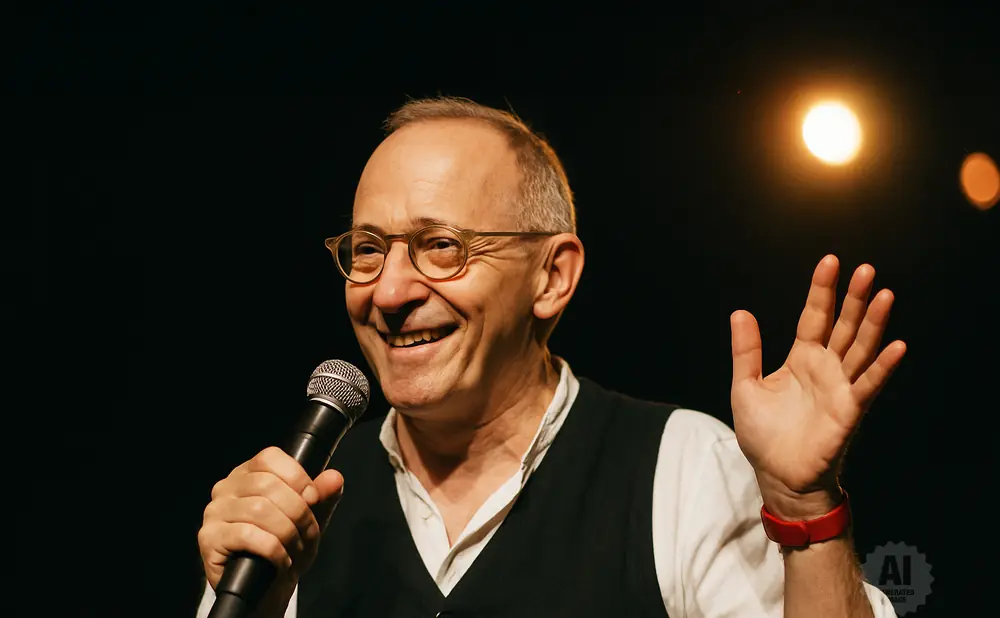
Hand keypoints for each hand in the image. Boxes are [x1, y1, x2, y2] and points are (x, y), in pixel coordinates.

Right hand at [197, 447, 343, 615]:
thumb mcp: (309, 519)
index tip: (313, 498)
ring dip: (287, 533)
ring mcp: (214, 513)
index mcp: (248, 474)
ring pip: (259, 509)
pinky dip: (274, 550)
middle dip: (298, 511)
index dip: (297, 477)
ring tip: (295, 549)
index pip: (270, 457)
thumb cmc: (284, 549)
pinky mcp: (209, 539)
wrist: (265, 591)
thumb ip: (322, 497)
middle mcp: (226, 488)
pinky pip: (248, 535)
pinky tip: (281, 561)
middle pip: (268, 485)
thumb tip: (334, 478)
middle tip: (307, 533)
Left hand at [729, 255, 905, 519]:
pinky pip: (869, 384)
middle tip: (866, 268)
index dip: (822, 290)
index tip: (829, 261)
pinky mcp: (849, 410)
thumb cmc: (763, 434)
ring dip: (874, 323)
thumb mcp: (745, 386)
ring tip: (885, 294)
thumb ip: (746, 350)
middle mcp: (825, 367)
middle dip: (855, 297)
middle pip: (845, 325)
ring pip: (861, 348)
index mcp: (801, 358)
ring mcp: (840, 387)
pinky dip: (884, 366)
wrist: (777, 476)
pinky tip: (898, 346)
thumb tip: (739, 312)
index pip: (815, 316)